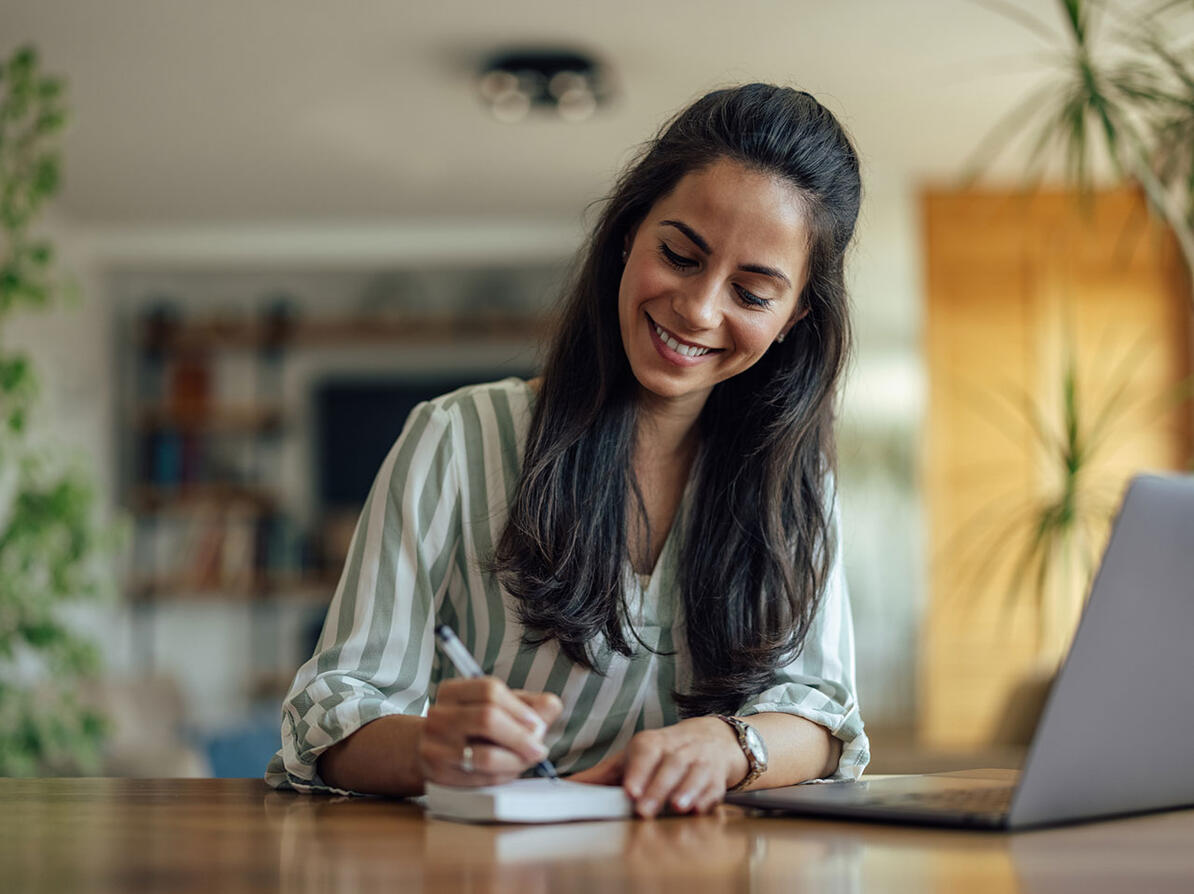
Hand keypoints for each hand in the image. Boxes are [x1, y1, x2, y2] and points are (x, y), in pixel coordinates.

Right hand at [417, 677, 562, 786]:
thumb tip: (552, 705)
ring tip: (527, 760)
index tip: (538, 723)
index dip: (520, 708)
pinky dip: (504, 775)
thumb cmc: (471, 727)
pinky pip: (481, 778)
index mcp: (452, 691)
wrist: (426, 752)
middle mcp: (439, 716)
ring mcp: (435, 747)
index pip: (489, 690)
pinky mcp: (440, 775)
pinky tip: (509, 770)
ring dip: (516, 760)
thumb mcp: (497, 708)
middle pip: (487, 718)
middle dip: (521, 736)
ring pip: (486, 755)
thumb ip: (528, 704)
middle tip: (539, 748)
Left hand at [568, 716, 747, 817]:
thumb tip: (564, 787)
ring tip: (677, 807)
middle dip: (658, 787)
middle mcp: (677, 749)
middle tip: (644, 810)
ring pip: (694, 773)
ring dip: (686, 790)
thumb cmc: (662, 753)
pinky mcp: (717, 776)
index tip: (630, 791)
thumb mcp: (632, 757)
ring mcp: (699, 761)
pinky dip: (707, 797)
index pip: (645, 752)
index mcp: (651, 743)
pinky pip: (714, 786)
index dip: (638, 771)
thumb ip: (601, 775)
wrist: (710, 738)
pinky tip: (700, 808)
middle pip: (669, 765)